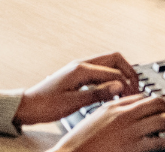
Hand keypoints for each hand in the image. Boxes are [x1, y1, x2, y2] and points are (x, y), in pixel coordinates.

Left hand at [15, 53, 141, 124]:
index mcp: (81, 70)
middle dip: (128, 71)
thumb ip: (98, 94)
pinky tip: (113, 91)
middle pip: (114, 59)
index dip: (127, 83)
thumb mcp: (73, 103)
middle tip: (136, 87)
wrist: (28, 106)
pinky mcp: (78, 75)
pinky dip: (111, 78)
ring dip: (121, 74)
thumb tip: (119, 86)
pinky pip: (101, 71)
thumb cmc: (45, 105)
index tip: (134, 96)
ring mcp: (79, 68)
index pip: (113, 71)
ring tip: (128, 89)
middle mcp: (81, 65)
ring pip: (108, 63)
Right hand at [49, 94, 164, 151]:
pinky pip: (160, 141)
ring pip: (163, 120)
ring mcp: (130, 131)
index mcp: (113, 107)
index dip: (157, 103)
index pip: (142, 98)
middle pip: (156, 104)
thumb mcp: (93, 120)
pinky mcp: (134, 148)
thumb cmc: (79, 144)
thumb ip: (109, 113)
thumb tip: (123, 110)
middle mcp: (124, 115)